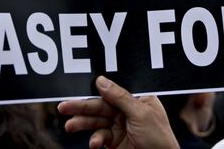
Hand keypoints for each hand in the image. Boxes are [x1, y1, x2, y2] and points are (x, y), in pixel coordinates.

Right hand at [58, 76, 179, 148]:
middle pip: (100, 105)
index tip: (76, 89)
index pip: (112, 90)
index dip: (94, 90)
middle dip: (82, 107)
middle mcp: (128, 111)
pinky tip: (94, 144)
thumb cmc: (160, 139)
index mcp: (138, 99)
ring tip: (70, 126)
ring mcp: (120, 127)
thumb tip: (101, 81)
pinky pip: (100, 137)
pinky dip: (95, 140)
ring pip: (97, 121)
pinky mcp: (115, 142)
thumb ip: (120, 97)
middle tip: (63, 107)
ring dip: (83, 123)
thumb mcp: (140, 114)